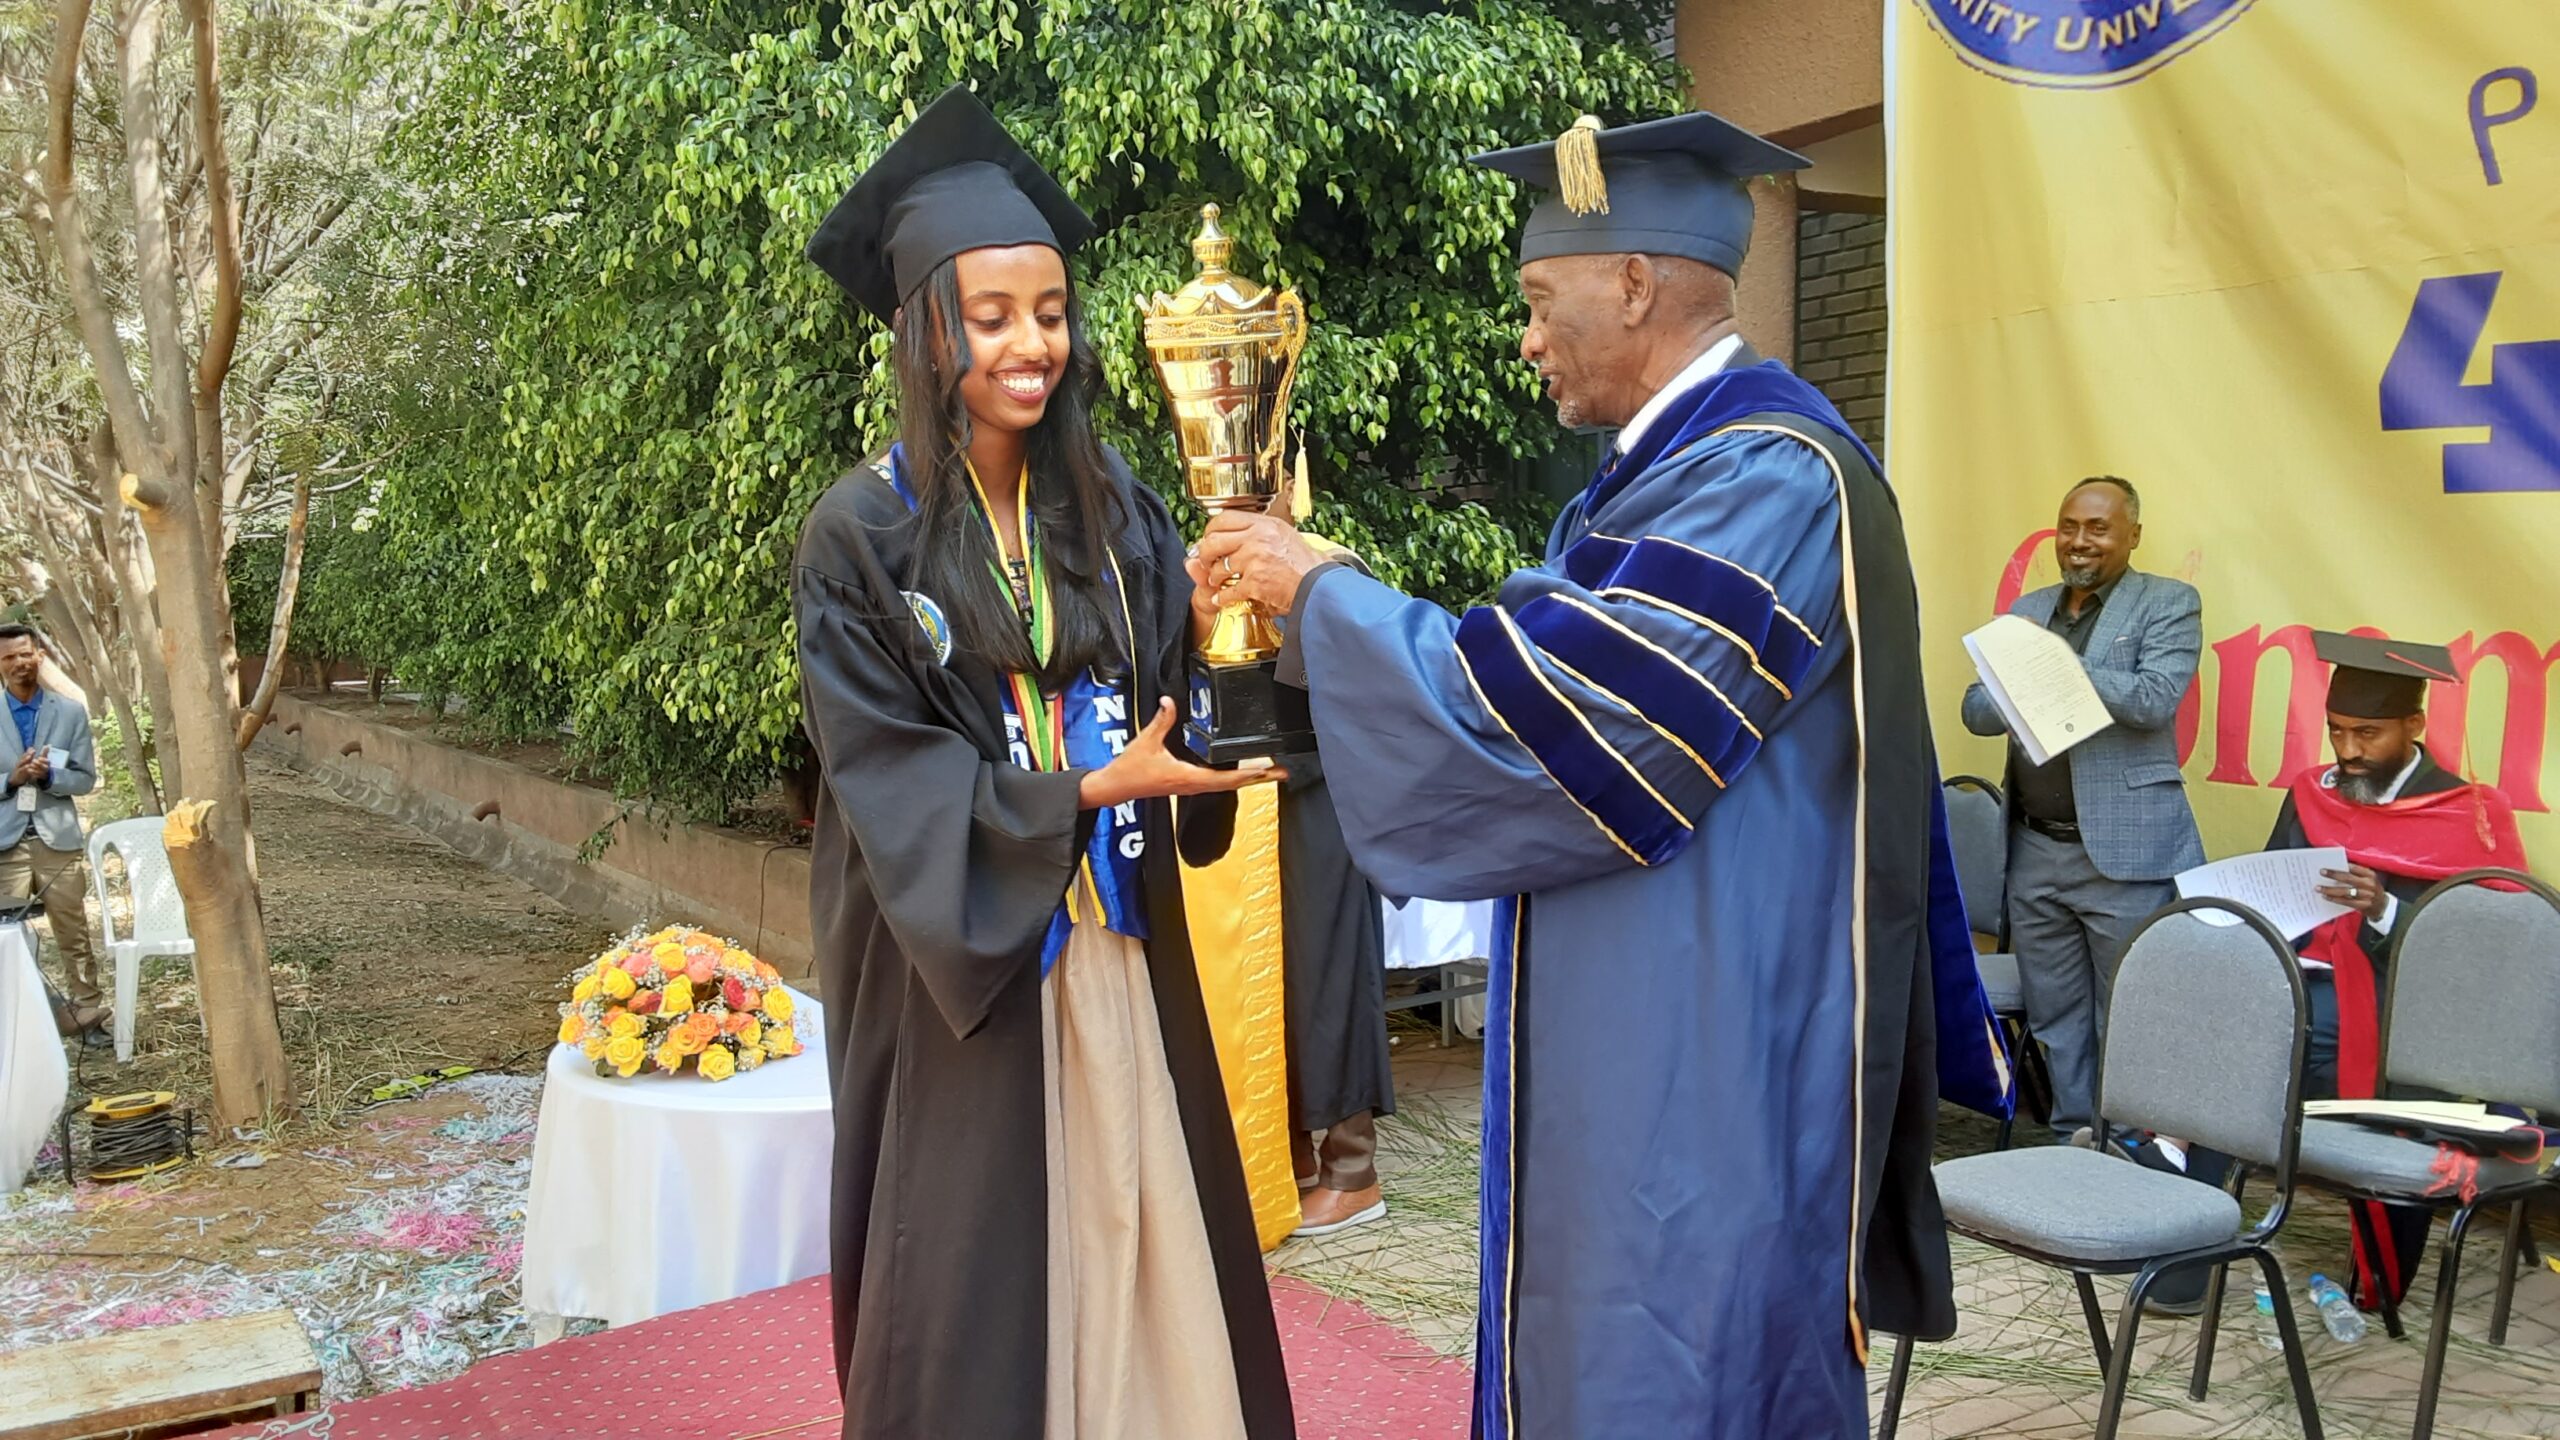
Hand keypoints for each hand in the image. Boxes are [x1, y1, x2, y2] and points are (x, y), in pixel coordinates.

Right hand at [8, 750, 39, 786]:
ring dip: (25, 759)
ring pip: (21, 762)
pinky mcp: (18, 772)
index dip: (29, 751)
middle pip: (23, 757)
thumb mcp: (26, 763)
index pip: (25, 755)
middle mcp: (20, 763)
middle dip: (28, 754)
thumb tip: (32, 748)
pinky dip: (24, 768)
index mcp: (22, 760)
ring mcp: (18, 767)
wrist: (16, 779)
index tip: (33, 748)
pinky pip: (21, 770)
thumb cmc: (23, 770)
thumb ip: (30, 757)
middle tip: (33, 751)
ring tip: (30, 756)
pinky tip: (28, 766)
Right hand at [1077, 699, 1282, 808]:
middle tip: (1282, 773)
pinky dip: (1234, 778)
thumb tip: (1169, 701)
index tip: (1266, 770)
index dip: (1247, 774)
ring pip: (1226, 785)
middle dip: (1258, 778)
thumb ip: (1161, 720)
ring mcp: (1191, 786)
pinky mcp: (1187, 784)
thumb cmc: (1129, 769)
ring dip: (1249, 779)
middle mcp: (1192, 785)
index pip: (1224, 778)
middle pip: (1233, 784)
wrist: (1116, 788)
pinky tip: (1243, 773)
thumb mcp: (1146, 741)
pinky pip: (1216, 783)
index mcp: (1186, 777)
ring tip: (1270, 773)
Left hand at [1187, 511, 1325, 615]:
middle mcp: (1258, 538)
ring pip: (1218, 568)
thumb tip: (1234, 537)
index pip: (1223, 519)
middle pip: (1213, 542)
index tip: (1208, 540)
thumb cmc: (1306, 564)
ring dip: (1213, 578)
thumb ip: (1259, 533)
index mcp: (1264, 524)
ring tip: (1217, 582)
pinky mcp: (1255, 583)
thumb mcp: (1285, 536)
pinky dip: (1222, 598)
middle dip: (1204, 555)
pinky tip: (1221, 600)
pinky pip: (1228, 591)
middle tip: (1205, 562)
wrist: (1320, 585)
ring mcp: (1255, 560)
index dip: (1210, 531)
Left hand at [2318, 864, 2389, 922]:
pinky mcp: (2364, 905)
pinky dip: (2335, 899)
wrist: (2382, 906)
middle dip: (2333, 874)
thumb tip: (2335, 868)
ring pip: (2345, 891)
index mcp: (2370, 875)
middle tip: (2321, 872)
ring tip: (2318, 887)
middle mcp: (2369, 884)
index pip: (2354, 868)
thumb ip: (2356, 874)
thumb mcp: (2367, 879)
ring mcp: (2367, 895)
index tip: (2328, 863)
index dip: (2341, 866)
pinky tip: (2326, 897)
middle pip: (2348, 878)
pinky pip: (2346, 902)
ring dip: (2330, 889)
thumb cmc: (2370, 889)